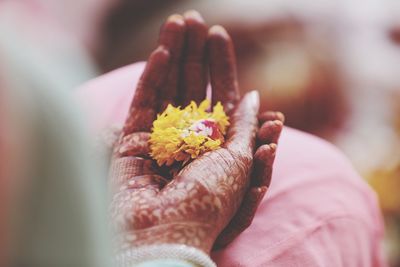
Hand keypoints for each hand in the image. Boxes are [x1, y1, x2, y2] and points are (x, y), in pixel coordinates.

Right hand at [110, 11, 282, 253]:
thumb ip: (245, 125)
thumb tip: (252, 96)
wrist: (169, 234)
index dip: (219, 66)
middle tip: (195, 20)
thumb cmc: (211, 202)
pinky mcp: (133, 141)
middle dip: (193, 54)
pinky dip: (152, 77)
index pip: (219, 96)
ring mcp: (159, 139)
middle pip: (191, 87)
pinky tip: (162, 51)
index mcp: (216, 145)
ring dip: (173, 55)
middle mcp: (188, 140)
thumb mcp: (242, 159)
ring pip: (167, 88)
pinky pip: (144, 103)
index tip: (218, 35)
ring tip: (179, 22)